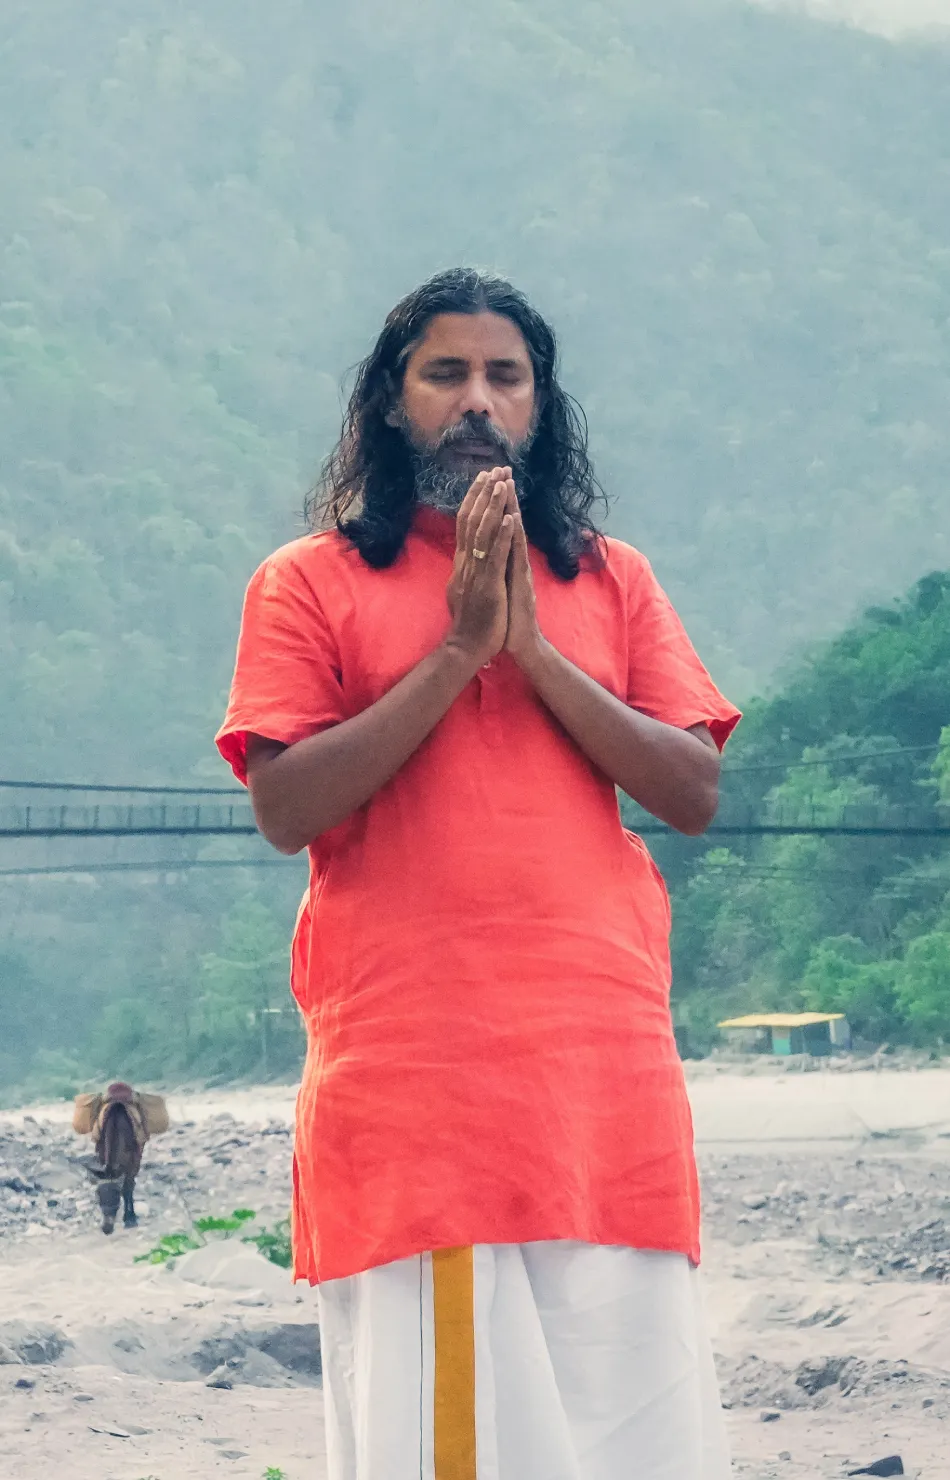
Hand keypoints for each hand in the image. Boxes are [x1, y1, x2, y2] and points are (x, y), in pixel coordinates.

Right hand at [444, 468, 515, 667]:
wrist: (467, 648)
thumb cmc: (470, 623)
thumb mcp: (463, 591)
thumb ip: (465, 571)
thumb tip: (464, 557)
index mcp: (462, 564)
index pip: (465, 523)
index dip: (474, 499)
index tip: (485, 478)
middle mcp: (466, 563)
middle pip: (472, 520)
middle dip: (484, 493)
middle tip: (495, 468)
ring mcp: (476, 573)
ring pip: (483, 533)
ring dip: (494, 506)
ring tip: (503, 483)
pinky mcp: (488, 586)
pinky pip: (495, 556)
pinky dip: (502, 536)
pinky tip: (510, 518)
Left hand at [504, 494, 543, 665]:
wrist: (520, 643)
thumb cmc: (506, 619)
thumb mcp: (496, 589)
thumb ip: (495, 570)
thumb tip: (488, 556)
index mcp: (504, 562)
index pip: (498, 528)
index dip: (495, 505)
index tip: (489, 481)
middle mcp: (513, 562)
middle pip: (507, 524)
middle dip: (504, 496)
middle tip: (502, 469)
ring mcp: (518, 570)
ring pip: (513, 533)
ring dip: (511, 507)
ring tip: (508, 483)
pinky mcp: (521, 581)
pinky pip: (516, 554)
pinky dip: (513, 535)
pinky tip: (512, 517)